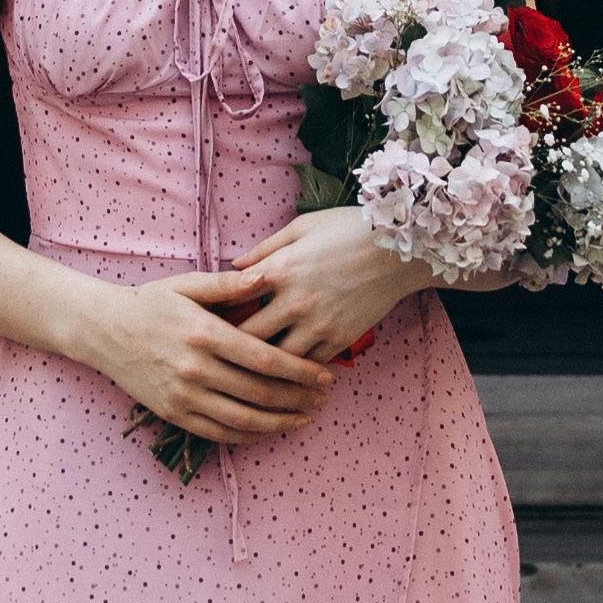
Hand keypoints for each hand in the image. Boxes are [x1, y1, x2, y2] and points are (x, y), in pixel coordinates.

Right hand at [93, 276, 335, 450]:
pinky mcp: (174, 414)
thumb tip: (267, 276)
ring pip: (243, 419)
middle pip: (260, 393)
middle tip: (323, 399)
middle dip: (298, 399)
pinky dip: (248, 435)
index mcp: (205, 334)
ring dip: (280, 422)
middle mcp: (195, 369)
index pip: (265, 360)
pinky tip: (268, 429)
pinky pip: (218, 433)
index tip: (325, 377)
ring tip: (305, 418)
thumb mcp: (187, 285)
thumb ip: (228, 285)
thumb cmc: (151, 303)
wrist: (104, 331)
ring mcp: (184, 396)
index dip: (301, 372)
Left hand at [211, 206, 421, 373]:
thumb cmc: (348, 229)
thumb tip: (234, 267)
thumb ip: (265, 248)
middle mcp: (294, 302)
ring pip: (277, 361)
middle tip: (218, 357)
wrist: (400, 249)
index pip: (232, 302)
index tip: (202, 325)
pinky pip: (309, 366)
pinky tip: (284, 376)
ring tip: (246, 375)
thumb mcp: (302, 226)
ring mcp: (318, 325)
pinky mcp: (340, 340)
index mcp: (279, 270)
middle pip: (248, 340)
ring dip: (262, 368)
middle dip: (230, 350)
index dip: (214, 315)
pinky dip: (294, 372)